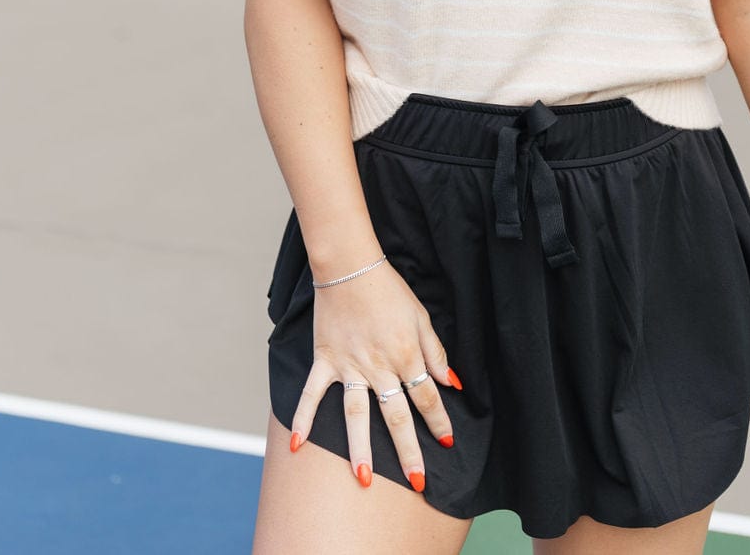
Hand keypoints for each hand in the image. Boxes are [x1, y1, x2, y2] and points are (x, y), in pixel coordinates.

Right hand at [287, 257, 461, 490]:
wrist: (350, 266)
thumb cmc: (389, 290)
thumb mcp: (421, 317)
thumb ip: (436, 353)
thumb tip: (452, 383)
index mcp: (406, 357)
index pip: (427, 399)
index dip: (439, 421)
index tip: (448, 442)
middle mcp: (379, 368)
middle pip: (396, 418)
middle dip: (409, 452)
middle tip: (418, 483)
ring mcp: (349, 367)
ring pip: (356, 415)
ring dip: (360, 448)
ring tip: (363, 480)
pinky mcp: (325, 360)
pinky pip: (313, 394)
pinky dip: (303, 418)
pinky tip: (297, 447)